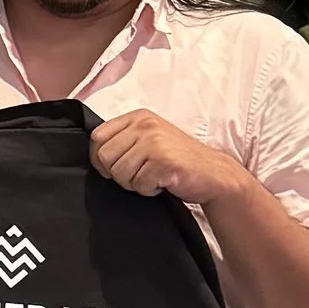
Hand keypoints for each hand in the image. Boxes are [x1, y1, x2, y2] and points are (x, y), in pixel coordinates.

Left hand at [88, 108, 248, 209]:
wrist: (214, 174)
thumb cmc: (178, 161)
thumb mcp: (149, 140)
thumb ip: (123, 140)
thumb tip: (94, 155)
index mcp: (138, 117)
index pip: (97, 137)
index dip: (100, 158)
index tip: (114, 168)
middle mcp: (145, 125)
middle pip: (104, 157)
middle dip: (118, 174)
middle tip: (140, 174)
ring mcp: (155, 142)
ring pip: (119, 173)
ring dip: (135, 184)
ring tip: (154, 177)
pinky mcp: (164, 161)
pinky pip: (139, 184)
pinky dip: (150, 190)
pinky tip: (164, 183)